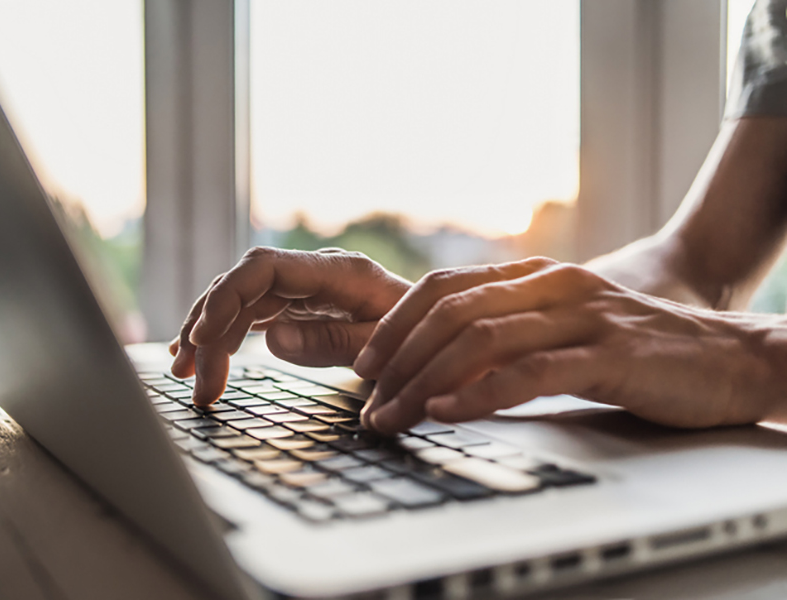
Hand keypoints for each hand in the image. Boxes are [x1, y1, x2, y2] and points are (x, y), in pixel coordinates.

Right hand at [170, 247, 409, 404]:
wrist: (436, 332)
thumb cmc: (418, 336)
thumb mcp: (384, 345)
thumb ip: (333, 342)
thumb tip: (273, 339)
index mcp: (337, 272)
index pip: (263, 268)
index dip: (226, 298)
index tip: (202, 338)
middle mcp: (314, 273)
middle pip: (243, 287)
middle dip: (209, 329)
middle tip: (193, 381)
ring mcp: (304, 288)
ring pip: (240, 301)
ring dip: (209, 335)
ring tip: (187, 377)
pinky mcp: (299, 305)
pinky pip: (252, 314)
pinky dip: (226, 336)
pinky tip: (204, 357)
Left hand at [353, 258, 781, 434]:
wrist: (725, 356)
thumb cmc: (634, 349)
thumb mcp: (561, 331)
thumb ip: (510, 336)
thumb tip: (444, 367)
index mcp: (534, 277)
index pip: (444, 287)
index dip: (396, 324)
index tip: (365, 364)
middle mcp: (551, 286)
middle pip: (450, 311)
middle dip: (398, 359)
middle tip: (370, 401)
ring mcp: (580, 315)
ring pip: (481, 339)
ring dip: (425, 381)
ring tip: (395, 416)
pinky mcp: (608, 353)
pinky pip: (530, 370)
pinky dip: (481, 393)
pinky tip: (448, 412)